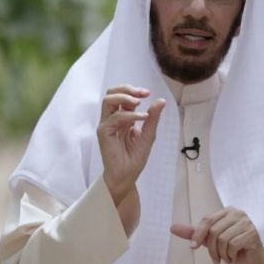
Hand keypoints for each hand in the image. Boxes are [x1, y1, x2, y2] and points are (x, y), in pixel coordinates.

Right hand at [97, 84, 164, 205]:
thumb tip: (160, 100)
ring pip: (108, 101)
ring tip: (139, 102)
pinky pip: (114, 118)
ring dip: (124, 97)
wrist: (128, 175)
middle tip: (143, 93)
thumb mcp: (148, 134)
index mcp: (121, 117)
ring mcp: (106, 125)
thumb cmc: (135, 157)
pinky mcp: (104, 133)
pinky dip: (129, 115)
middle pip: (111, 93)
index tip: (148, 93)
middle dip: (127, 89)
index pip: (121, 96)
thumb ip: (153, 117)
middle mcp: (111, 119)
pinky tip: (142, 118)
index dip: (133, 90)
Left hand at [170, 208, 263, 263]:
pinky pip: (233, 246)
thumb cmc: (231, 247)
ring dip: (221, 254)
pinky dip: (230, 256)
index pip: (207, 220)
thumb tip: (172, 227)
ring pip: (223, 239)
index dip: (198, 234)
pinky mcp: (252, 234)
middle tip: (215, 259)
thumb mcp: (210, 239)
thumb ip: (194, 233)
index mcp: (227, 211)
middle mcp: (238, 213)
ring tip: (226, 258)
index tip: (193, 247)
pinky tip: (234, 258)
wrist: (252, 260)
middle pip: (214, 231)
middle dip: (211, 249)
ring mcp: (247, 223)